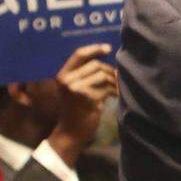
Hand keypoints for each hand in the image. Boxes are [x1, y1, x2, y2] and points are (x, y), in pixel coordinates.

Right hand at [47, 44, 116, 166]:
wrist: (71, 132)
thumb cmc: (77, 110)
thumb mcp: (76, 89)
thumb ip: (85, 73)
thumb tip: (106, 55)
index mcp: (63, 75)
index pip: (79, 54)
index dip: (95, 49)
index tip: (108, 48)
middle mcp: (66, 79)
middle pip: (96, 65)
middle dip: (110, 71)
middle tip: (117, 80)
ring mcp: (75, 88)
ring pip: (103, 75)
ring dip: (114, 82)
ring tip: (117, 89)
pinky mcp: (86, 97)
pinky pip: (107, 88)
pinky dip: (114, 91)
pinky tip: (116, 96)